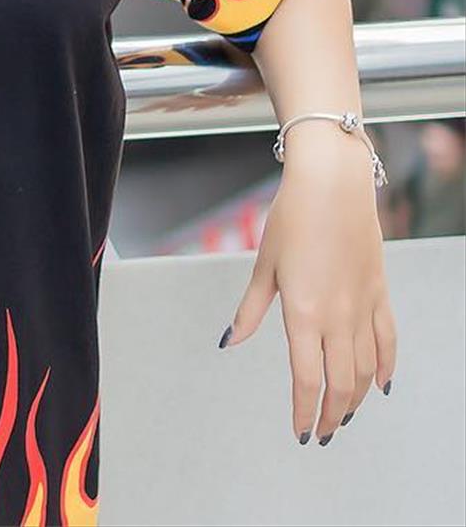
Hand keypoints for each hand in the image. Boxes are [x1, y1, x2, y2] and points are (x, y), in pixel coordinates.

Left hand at [219, 125, 397, 444]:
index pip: (306, 378)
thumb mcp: (264, 265)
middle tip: (320, 432)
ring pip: (367, 369)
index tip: (299, 432)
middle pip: (340, 383)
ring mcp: (363, 307)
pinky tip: (381, 385)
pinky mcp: (380, 294)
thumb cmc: (292, 219)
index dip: (302, 410)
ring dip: (356, 398)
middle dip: (330, 414)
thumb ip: (251, 310)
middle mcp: (338, 317)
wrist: (331, 187)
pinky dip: (386, 367)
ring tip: (342, 414)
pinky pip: (388, 341)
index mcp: (304, 312)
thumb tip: (230, 341)